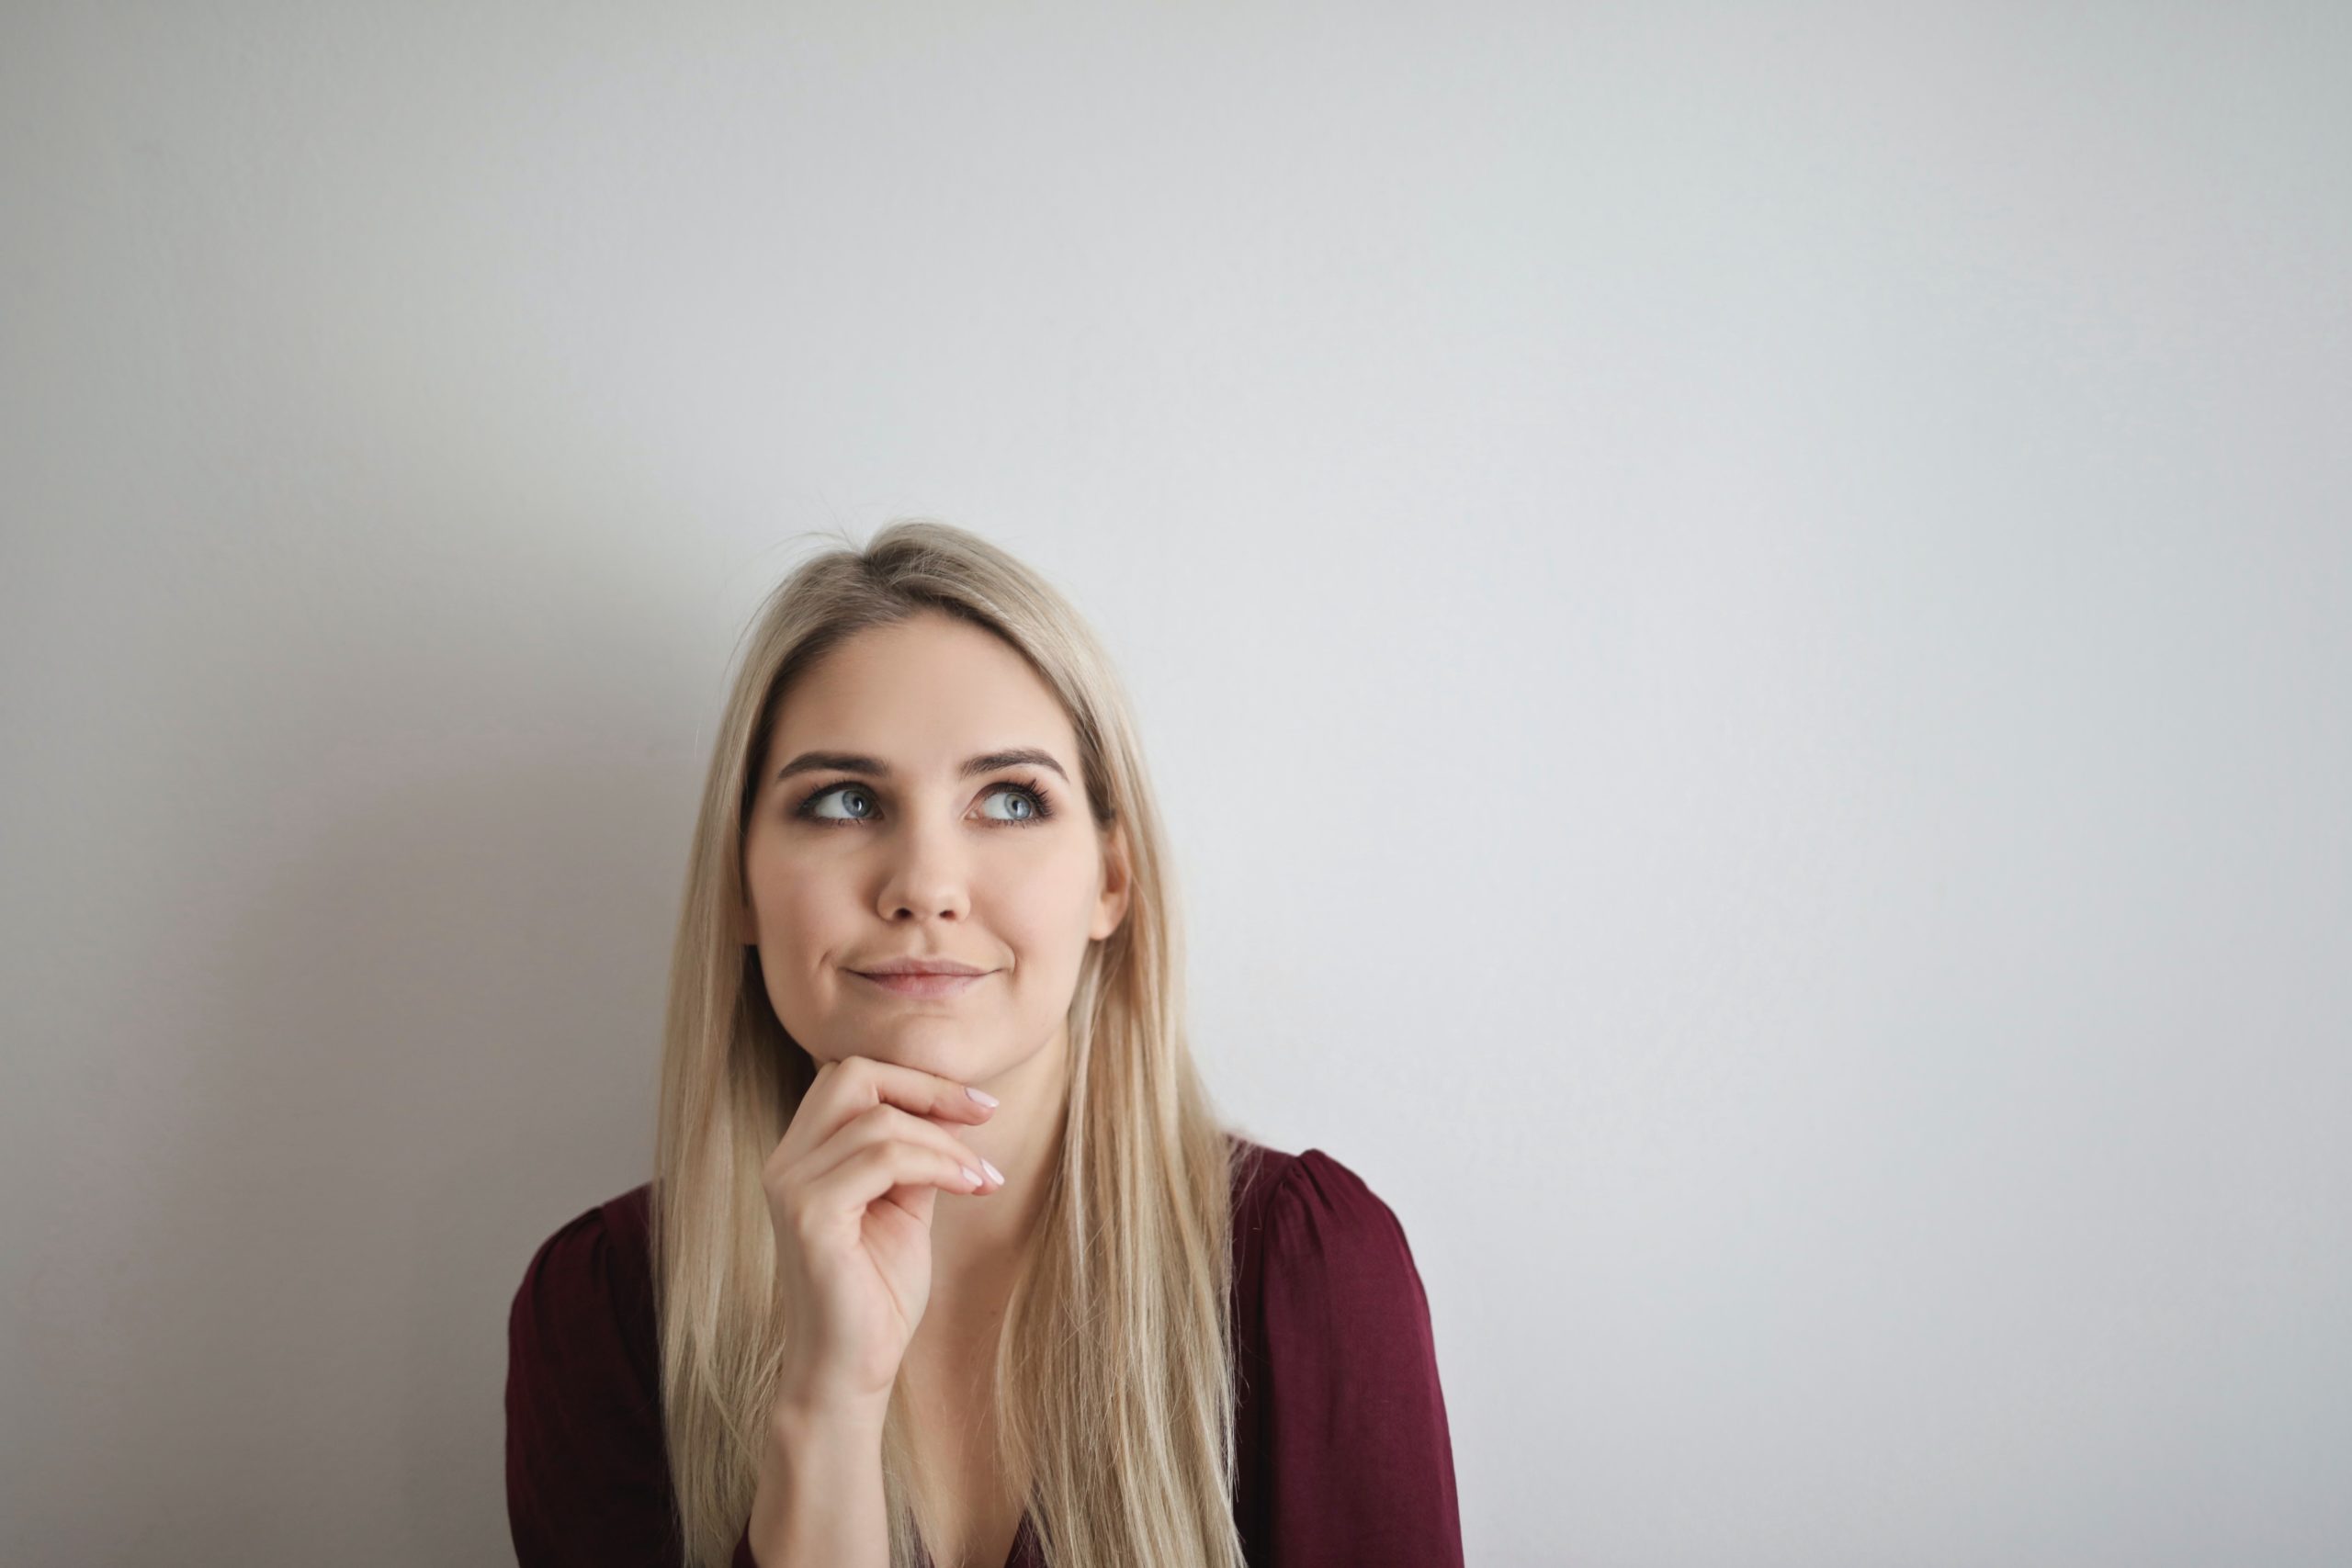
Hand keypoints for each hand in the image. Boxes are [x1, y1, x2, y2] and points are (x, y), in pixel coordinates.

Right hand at [761, 1055, 1003, 1419]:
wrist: (851, 1371)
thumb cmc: (878, 1294)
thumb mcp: (905, 1206)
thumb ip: (917, 1155)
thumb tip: (955, 1108)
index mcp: (803, 1155)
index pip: (852, 1077)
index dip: (918, 1080)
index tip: (981, 1106)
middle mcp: (786, 1162)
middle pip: (853, 1075)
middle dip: (928, 1088)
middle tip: (985, 1116)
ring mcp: (791, 1187)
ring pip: (879, 1121)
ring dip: (946, 1142)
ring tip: (982, 1177)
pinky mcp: (809, 1216)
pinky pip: (882, 1159)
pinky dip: (937, 1164)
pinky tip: (970, 1188)